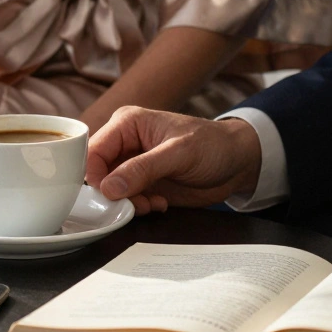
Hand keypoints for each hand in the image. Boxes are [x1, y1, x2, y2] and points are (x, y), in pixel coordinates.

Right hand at [84, 106, 261, 214]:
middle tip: (134, 203)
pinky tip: (159, 203)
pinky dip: (138, 207)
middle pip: (97, 173)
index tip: (109, 195)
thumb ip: (142, 169)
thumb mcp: (179, 154)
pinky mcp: (142, 183)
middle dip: (112, 193)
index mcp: (127, 123)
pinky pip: (125, 200)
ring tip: (151, 203)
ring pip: (109, 190)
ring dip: (127, 203)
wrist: (237, 164)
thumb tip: (109, 187)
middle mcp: (125, 143)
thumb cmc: (213, 145)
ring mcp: (132, 165)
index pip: (93, 150)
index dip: (95, 175)